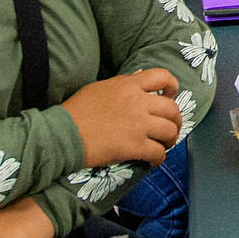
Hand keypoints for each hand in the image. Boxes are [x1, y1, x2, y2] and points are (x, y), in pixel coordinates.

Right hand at [61, 67, 182, 167]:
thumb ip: (122, 83)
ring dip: (170, 140)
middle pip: (172, 109)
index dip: (172, 86)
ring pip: (170, 131)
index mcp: (128, 85)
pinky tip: (152, 161)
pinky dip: (159, 158)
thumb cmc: (76, 111)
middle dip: (176, 120)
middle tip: (170, 128)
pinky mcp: (134, 146)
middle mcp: (137, 102)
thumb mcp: (99, 88)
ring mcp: (138, 124)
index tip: (172, 95)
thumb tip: (140, 76)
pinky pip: (158, 153)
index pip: (162, 76)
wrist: (62, 133)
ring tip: (163, 145)